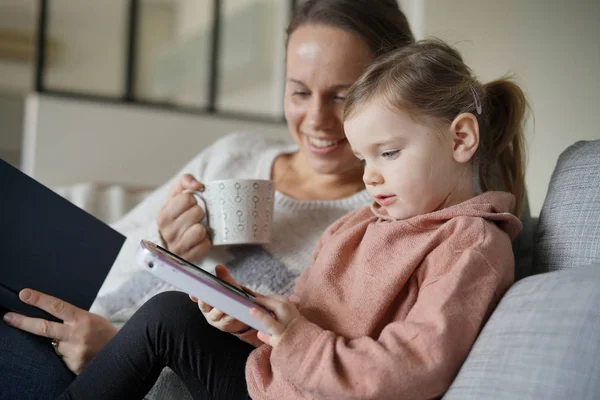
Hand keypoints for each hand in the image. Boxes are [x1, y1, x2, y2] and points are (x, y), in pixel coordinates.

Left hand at [2, 289, 116, 374]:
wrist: (122, 354)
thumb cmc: (104, 334)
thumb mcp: (92, 319)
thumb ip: (72, 318)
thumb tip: (48, 315)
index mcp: (82, 319)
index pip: (57, 306)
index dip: (39, 300)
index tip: (24, 294)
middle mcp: (77, 334)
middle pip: (44, 327)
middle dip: (23, 322)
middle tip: (8, 317)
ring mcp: (74, 351)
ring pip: (54, 345)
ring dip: (60, 344)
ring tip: (79, 344)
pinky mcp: (74, 365)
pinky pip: (61, 358)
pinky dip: (66, 355)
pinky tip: (80, 354)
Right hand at [157, 174, 210, 261]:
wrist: (172, 241)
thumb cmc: (178, 215)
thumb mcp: (177, 195)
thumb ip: (186, 181)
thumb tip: (198, 185)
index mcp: (163, 215)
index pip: (187, 198)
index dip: (192, 200)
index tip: (189, 206)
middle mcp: (167, 232)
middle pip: (197, 212)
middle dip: (199, 214)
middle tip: (194, 218)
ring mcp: (177, 246)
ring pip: (200, 230)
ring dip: (202, 228)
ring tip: (196, 229)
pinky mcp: (188, 258)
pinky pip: (205, 245)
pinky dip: (205, 242)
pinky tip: (199, 240)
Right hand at [190, 265, 249, 333]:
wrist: (239, 315)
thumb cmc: (230, 299)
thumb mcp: (228, 287)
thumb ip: (224, 278)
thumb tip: (219, 266)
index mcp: (204, 299)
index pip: (196, 296)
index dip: (194, 294)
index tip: (194, 291)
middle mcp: (207, 310)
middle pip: (204, 304)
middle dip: (206, 300)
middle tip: (210, 295)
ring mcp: (215, 318)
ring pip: (215, 313)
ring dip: (219, 308)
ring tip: (223, 305)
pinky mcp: (224, 325)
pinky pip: (227, 319)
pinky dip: (231, 315)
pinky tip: (235, 311)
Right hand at [251, 295, 300, 346]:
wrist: (305, 338)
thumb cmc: (288, 341)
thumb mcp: (276, 344)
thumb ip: (267, 338)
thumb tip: (259, 332)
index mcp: (281, 331)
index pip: (269, 322)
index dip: (260, 315)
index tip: (251, 309)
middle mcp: (288, 320)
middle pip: (277, 306)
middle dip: (265, 301)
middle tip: (254, 300)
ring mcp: (293, 312)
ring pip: (282, 300)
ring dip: (270, 297)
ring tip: (262, 298)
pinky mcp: (295, 308)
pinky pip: (285, 299)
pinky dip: (277, 297)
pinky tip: (271, 299)